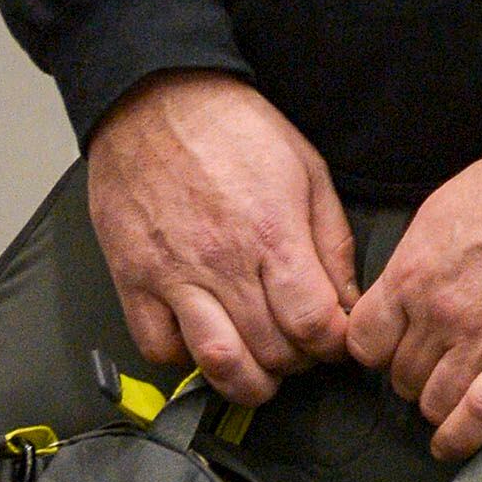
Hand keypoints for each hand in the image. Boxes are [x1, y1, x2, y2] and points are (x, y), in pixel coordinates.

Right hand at [87, 70, 358, 405]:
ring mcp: (174, 276)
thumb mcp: (307, 169)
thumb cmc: (233, 127)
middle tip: (301, 349)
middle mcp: (224, 263)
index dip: (335, 345)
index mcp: (273, 233)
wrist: (155, 98)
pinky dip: (186, 359)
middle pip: (273, 352)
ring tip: (261, 370)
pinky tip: (205, 340)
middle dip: (298, 362)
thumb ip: (331, 240)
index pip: (315, 325)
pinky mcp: (134, 279)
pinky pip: (160, 349)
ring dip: (249, 383)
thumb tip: (348, 299)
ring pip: (218, 364)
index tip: (336, 340)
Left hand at [345, 118, 481, 461]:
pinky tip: (452, 444)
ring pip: (434, 402)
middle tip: (432, 369)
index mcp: (411, 274)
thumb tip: (399, 295)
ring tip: (450, 400)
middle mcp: (438, 313)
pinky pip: (479, 415)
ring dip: (438, 405)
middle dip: (412, 377)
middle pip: (400, 376)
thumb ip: (414, 263)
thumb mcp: (439, 214)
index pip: (364, 342)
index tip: (390, 352)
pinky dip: (461, 438)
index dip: (376, 352)